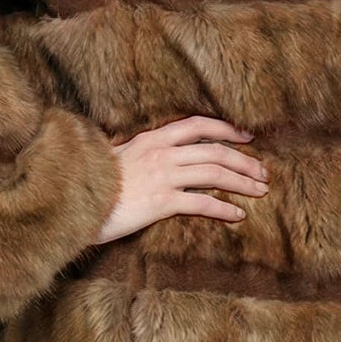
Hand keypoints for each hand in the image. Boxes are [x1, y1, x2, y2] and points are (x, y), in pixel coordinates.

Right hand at [95, 117, 267, 243]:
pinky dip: (224, 209)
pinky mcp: (162, 201)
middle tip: (263, 173)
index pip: (199, 125)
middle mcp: (162, 153)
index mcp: (154, 138)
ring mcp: (163, 176)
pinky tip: (238, 215)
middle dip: (244, 161)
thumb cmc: (98, 182)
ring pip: (215, 174)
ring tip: (260, 191)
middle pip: (215, 151)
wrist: (77, 201)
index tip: (248, 137)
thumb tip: (165, 152)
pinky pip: (202, 203)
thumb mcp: (122, 156)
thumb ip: (146, 151)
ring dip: (243, 182)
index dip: (227, 129)